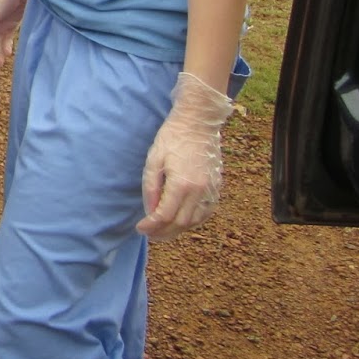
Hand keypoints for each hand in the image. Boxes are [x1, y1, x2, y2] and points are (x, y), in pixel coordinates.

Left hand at [137, 72, 234, 240]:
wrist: (198, 123)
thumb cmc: (172, 138)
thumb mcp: (154, 160)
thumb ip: (151, 188)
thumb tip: (150, 210)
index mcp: (182, 184)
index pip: (165, 216)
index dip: (151, 226)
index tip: (140, 228)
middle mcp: (200, 191)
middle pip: (181, 223)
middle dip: (164, 233)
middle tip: (150, 235)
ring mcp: (211, 190)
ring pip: (195, 221)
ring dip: (179, 230)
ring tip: (163, 231)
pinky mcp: (217, 187)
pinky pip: (206, 212)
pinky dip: (194, 221)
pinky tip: (182, 221)